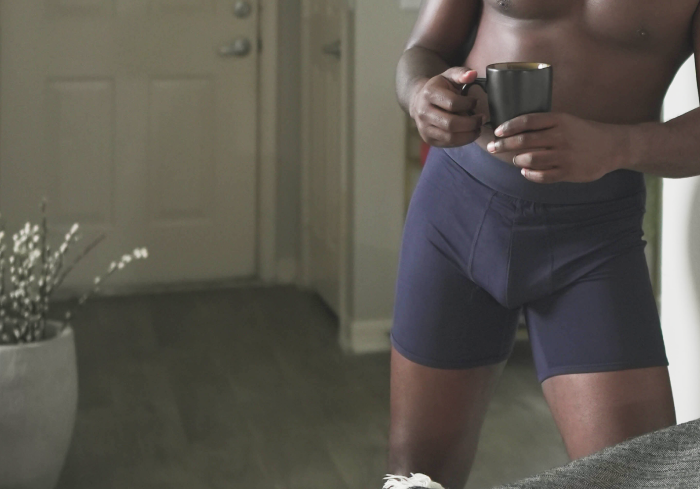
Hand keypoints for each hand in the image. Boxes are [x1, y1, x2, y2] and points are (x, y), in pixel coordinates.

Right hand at [409, 67, 486, 147]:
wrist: (419, 101)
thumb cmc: (439, 88)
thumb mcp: (449, 76)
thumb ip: (462, 74)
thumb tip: (473, 74)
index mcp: (428, 94)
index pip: (452, 103)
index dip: (468, 104)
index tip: (475, 102)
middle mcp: (423, 112)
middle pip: (451, 124)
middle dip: (471, 123)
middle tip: (481, 119)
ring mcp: (424, 128)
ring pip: (450, 137)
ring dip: (469, 134)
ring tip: (478, 128)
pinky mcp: (428, 139)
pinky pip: (449, 144)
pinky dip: (463, 140)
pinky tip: (469, 133)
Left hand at [486, 112, 628, 183]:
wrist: (612, 146)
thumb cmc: (583, 133)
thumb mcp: (566, 121)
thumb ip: (544, 124)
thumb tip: (514, 130)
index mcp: (559, 120)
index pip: (528, 121)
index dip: (509, 126)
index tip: (497, 131)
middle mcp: (561, 136)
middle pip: (524, 141)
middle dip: (503, 145)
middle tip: (492, 147)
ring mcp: (564, 155)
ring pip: (530, 159)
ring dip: (517, 160)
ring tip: (516, 159)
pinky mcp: (568, 172)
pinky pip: (541, 175)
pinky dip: (529, 174)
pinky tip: (526, 171)